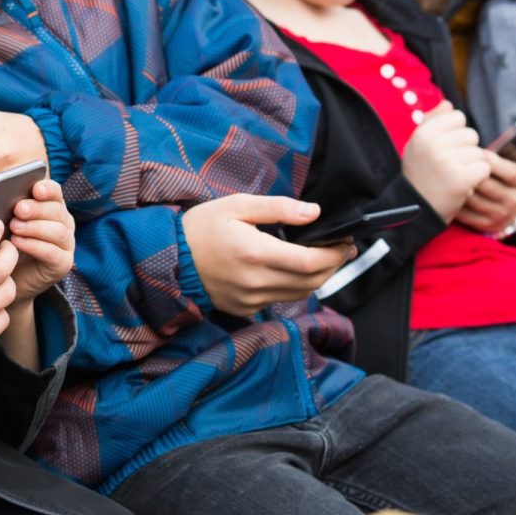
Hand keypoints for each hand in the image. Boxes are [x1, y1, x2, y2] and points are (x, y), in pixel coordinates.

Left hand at [4, 177, 74, 306]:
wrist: (5, 278)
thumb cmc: (3, 244)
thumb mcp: (3, 224)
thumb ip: (6, 210)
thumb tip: (0, 196)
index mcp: (52, 207)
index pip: (55, 192)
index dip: (47, 189)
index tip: (35, 188)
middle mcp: (64, 224)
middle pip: (57, 210)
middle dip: (37, 208)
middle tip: (18, 209)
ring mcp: (66, 244)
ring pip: (58, 231)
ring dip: (35, 227)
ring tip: (14, 227)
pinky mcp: (63, 264)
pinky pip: (53, 253)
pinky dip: (35, 246)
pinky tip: (18, 242)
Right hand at [181, 194, 355, 316]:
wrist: (169, 258)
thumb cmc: (202, 226)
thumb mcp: (237, 205)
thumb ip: (278, 208)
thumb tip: (314, 212)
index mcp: (255, 253)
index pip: (310, 262)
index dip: (335, 255)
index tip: (346, 242)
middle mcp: (255, 282)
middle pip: (311, 282)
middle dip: (334, 266)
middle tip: (343, 249)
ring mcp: (250, 300)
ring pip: (300, 294)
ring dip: (318, 278)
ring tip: (326, 258)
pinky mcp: (244, 309)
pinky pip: (280, 301)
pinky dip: (295, 287)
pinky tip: (295, 271)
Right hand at [400, 102, 491, 222]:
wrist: (415, 210)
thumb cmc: (419, 175)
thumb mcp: (417, 145)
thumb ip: (432, 121)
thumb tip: (449, 104)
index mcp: (423, 132)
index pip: (458, 116)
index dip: (455, 134)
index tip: (443, 150)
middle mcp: (434, 143)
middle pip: (471, 134)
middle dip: (465, 151)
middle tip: (448, 167)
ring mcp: (448, 161)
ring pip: (479, 152)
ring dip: (471, 166)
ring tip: (453, 177)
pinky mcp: (462, 178)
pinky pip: (484, 168)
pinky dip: (478, 178)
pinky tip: (463, 185)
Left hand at [452, 150, 515, 234]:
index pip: (511, 173)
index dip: (495, 163)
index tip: (481, 153)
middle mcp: (514, 202)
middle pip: (489, 186)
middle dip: (472, 173)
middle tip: (457, 160)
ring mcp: (499, 215)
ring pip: (475, 200)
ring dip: (460, 187)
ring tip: (450, 173)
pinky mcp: (486, 225)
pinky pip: (466, 215)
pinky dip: (456, 203)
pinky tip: (449, 190)